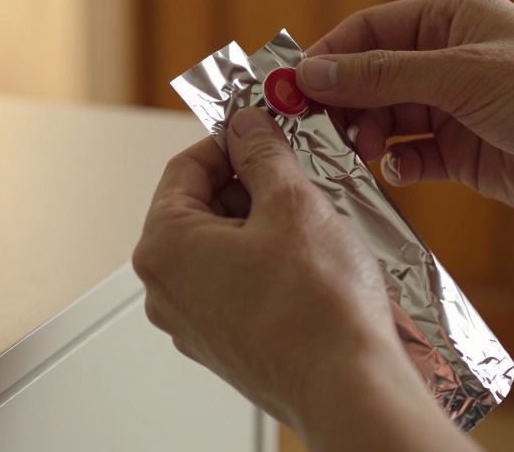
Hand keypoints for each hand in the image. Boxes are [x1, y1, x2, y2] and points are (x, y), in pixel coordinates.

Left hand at [134, 108, 471, 450]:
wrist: (348, 387)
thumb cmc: (317, 308)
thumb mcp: (292, 201)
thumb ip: (262, 152)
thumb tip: (247, 126)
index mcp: (164, 247)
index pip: (185, 168)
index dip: (229, 140)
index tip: (261, 131)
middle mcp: (165, 289)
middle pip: (199, 208)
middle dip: (248, 184)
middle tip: (294, 173)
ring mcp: (191, 322)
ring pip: (219, 247)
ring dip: (260, 224)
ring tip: (308, 219)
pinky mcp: (222, 344)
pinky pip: (234, 285)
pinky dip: (263, 263)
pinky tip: (306, 262)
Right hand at [297, 0, 513, 226]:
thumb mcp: (461, 75)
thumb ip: (382, 76)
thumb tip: (312, 72)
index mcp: (451, 18)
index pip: (369, 32)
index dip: (327, 58)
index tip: (291, 89)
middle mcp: (449, 58)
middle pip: (370, 77)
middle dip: (342, 103)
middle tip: (313, 131)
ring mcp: (456, 106)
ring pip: (386, 117)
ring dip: (366, 136)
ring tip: (357, 154)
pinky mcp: (464, 152)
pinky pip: (412, 154)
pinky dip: (398, 163)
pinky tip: (399, 171)